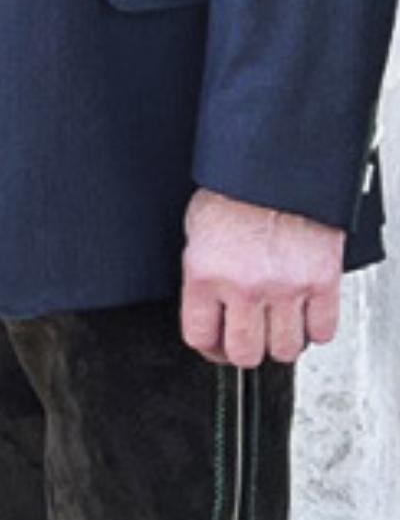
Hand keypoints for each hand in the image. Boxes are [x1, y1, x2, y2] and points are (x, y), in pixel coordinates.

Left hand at [180, 187, 345, 366]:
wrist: (274, 165)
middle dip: (244, 348)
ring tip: (276, 322)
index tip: (215, 343)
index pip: (200, 336)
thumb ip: (202, 275)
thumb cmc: (233, 190)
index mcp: (205, 272)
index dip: (208, 345)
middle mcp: (245, 285)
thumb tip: (208, 308)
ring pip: (285, 350)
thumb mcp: (196, 230)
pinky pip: (322, 332)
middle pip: (245, 354)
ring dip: (280, 341)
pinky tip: (303, 313)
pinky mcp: (321, 282)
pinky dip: (314, 328)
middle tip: (247, 335)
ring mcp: (286, 287)